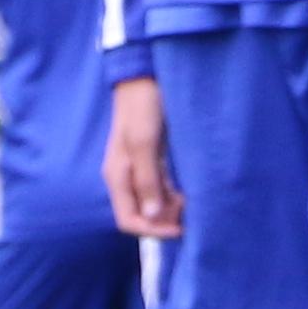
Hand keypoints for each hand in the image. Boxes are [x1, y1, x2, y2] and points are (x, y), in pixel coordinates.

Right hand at [105, 78, 179, 238]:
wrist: (145, 78)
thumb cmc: (143, 107)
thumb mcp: (144, 144)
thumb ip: (147, 180)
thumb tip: (152, 215)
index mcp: (117, 176)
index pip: (128, 220)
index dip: (153, 230)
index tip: (180, 228)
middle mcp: (125, 178)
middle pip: (140, 215)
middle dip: (164, 220)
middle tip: (188, 208)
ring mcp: (137, 170)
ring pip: (151, 204)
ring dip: (170, 209)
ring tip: (189, 199)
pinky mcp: (150, 161)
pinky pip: (159, 189)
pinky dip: (172, 195)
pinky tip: (187, 190)